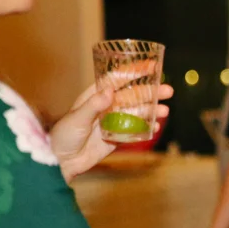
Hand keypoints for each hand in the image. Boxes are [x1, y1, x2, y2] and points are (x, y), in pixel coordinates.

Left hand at [51, 78, 172, 181]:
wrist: (60, 161)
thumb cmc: (63, 136)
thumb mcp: (77, 118)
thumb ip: (94, 105)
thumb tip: (110, 91)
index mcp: (95, 96)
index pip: (117, 79)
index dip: (134, 71)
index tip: (151, 65)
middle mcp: (107, 106)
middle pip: (133, 95)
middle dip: (151, 92)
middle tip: (168, 91)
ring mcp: (113, 122)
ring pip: (137, 112)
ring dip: (152, 110)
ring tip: (164, 112)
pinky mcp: (116, 137)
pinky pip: (135, 131)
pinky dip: (146, 128)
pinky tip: (155, 127)